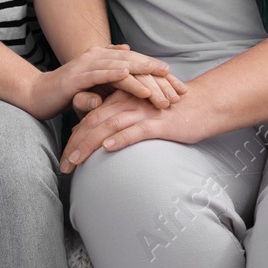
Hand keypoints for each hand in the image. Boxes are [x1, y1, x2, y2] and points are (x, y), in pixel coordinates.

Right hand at [25, 45, 177, 120]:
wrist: (38, 96)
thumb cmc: (68, 94)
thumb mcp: (95, 89)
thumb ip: (111, 80)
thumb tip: (127, 68)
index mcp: (104, 58)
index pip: (137, 63)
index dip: (158, 73)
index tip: (179, 85)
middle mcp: (98, 56)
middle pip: (134, 62)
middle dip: (157, 74)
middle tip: (178, 85)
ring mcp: (87, 64)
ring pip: (121, 66)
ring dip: (143, 75)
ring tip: (161, 83)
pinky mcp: (76, 76)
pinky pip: (100, 74)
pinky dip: (117, 74)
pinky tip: (131, 77)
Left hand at [59, 85, 210, 172]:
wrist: (204, 104)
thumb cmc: (172, 113)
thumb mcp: (143, 114)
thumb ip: (122, 122)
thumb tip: (101, 141)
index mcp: (122, 100)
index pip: (90, 118)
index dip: (74, 138)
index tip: (64, 159)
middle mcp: (128, 103)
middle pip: (94, 122)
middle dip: (75, 145)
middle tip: (63, 166)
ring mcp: (143, 112)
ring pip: (109, 126)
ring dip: (89, 144)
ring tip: (75, 161)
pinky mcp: (158, 122)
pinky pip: (136, 130)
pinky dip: (120, 139)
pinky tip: (107, 148)